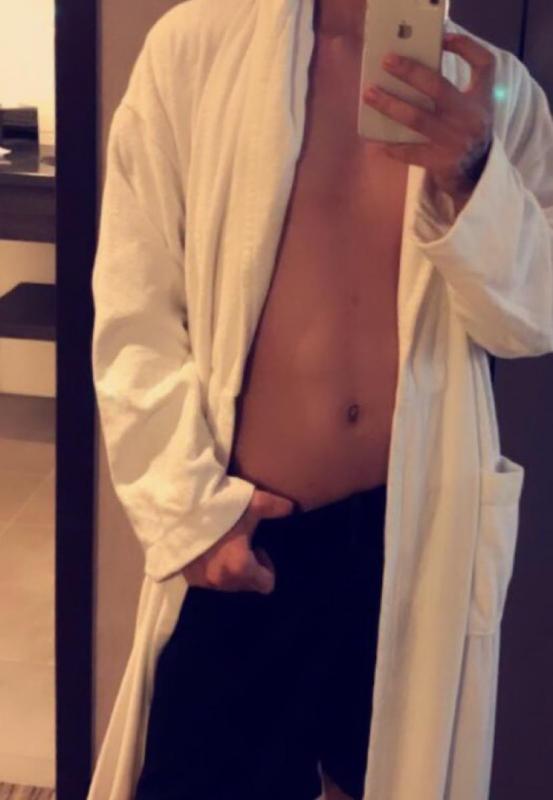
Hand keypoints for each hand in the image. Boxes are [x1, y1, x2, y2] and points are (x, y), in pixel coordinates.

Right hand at [181, 488, 295, 593]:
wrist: (177, 508)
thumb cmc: (218, 507)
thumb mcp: (251, 503)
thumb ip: (276, 507)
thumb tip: (292, 508)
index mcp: (240, 568)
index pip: (266, 584)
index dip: (266, 566)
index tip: (257, 547)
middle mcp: (221, 581)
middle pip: (246, 585)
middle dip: (248, 567)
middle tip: (241, 543)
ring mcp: (202, 582)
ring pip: (227, 583)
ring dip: (229, 568)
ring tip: (223, 544)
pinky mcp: (186, 578)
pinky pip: (208, 580)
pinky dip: (211, 567)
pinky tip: (207, 547)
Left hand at [362, 32, 494, 208]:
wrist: (477, 174)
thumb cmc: (468, 130)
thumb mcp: (477, 105)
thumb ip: (463, 82)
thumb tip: (430, 58)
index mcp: (481, 99)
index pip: (483, 64)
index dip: (466, 47)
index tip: (442, 38)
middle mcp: (470, 118)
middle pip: (437, 87)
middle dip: (410, 72)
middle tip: (386, 62)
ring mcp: (455, 141)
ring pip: (416, 118)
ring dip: (390, 105)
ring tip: (370, 95)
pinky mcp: (440, 162)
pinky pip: (409, 152)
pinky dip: (391, 147)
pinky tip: (375, 142)